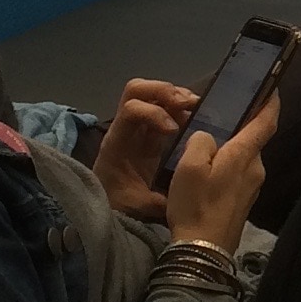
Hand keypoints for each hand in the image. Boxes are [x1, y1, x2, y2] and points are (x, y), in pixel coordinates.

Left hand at [89, 78, 198, 220]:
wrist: (103, 212)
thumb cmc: (118, 207)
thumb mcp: (138, 207)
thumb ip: (160, 201)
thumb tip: (185, 197)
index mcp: (118, 143)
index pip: (131, 110)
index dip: (155, 113)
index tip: (174, 131)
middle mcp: (125, 129)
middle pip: (137, 90)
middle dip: (164, 91)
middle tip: (190, 104)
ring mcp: (138, 128)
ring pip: (150, 94)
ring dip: (175, 94)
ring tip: (197, 107)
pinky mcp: (150, 133)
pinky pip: (163, 108)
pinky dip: (181, 107)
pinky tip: (196, 116)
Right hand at [163, 90, 277, 253]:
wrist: (203, 251)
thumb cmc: (196, 205)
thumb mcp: (189, 167)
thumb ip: (201, 141)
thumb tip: (210, 137)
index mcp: (245, 155)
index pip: (266, 121)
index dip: (271, 102)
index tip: (272, 87)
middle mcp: (257, 168)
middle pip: (253, 139)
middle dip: (241, 126)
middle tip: (220, 115)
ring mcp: (254, 186)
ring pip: (244, 157)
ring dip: (232, 148)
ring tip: (209, 142)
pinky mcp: (246, 201)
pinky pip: (240, 173)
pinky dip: (229, 165)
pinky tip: (211, 169)